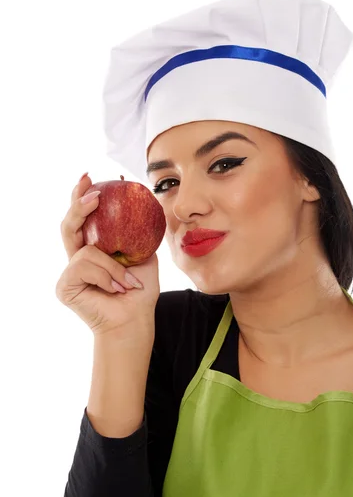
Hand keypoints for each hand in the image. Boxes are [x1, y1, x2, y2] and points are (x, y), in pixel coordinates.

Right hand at [55, 173, 160, 336]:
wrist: (136, 319)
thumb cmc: (140, 290)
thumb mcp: (144, 254)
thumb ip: (139, 230)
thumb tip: (140, 195)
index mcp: (93, 248)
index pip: (83, 218)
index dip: (81, 196)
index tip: (91, 178)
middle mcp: (78, 258)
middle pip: (69, 225)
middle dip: (78, 205)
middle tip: (93, 193)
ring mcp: (69, 272)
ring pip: (84, 251)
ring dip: (112, 265)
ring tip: (128, 281)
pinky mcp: (64, 285)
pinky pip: (84, 267)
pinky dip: (106, 277)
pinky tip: (117, 289)